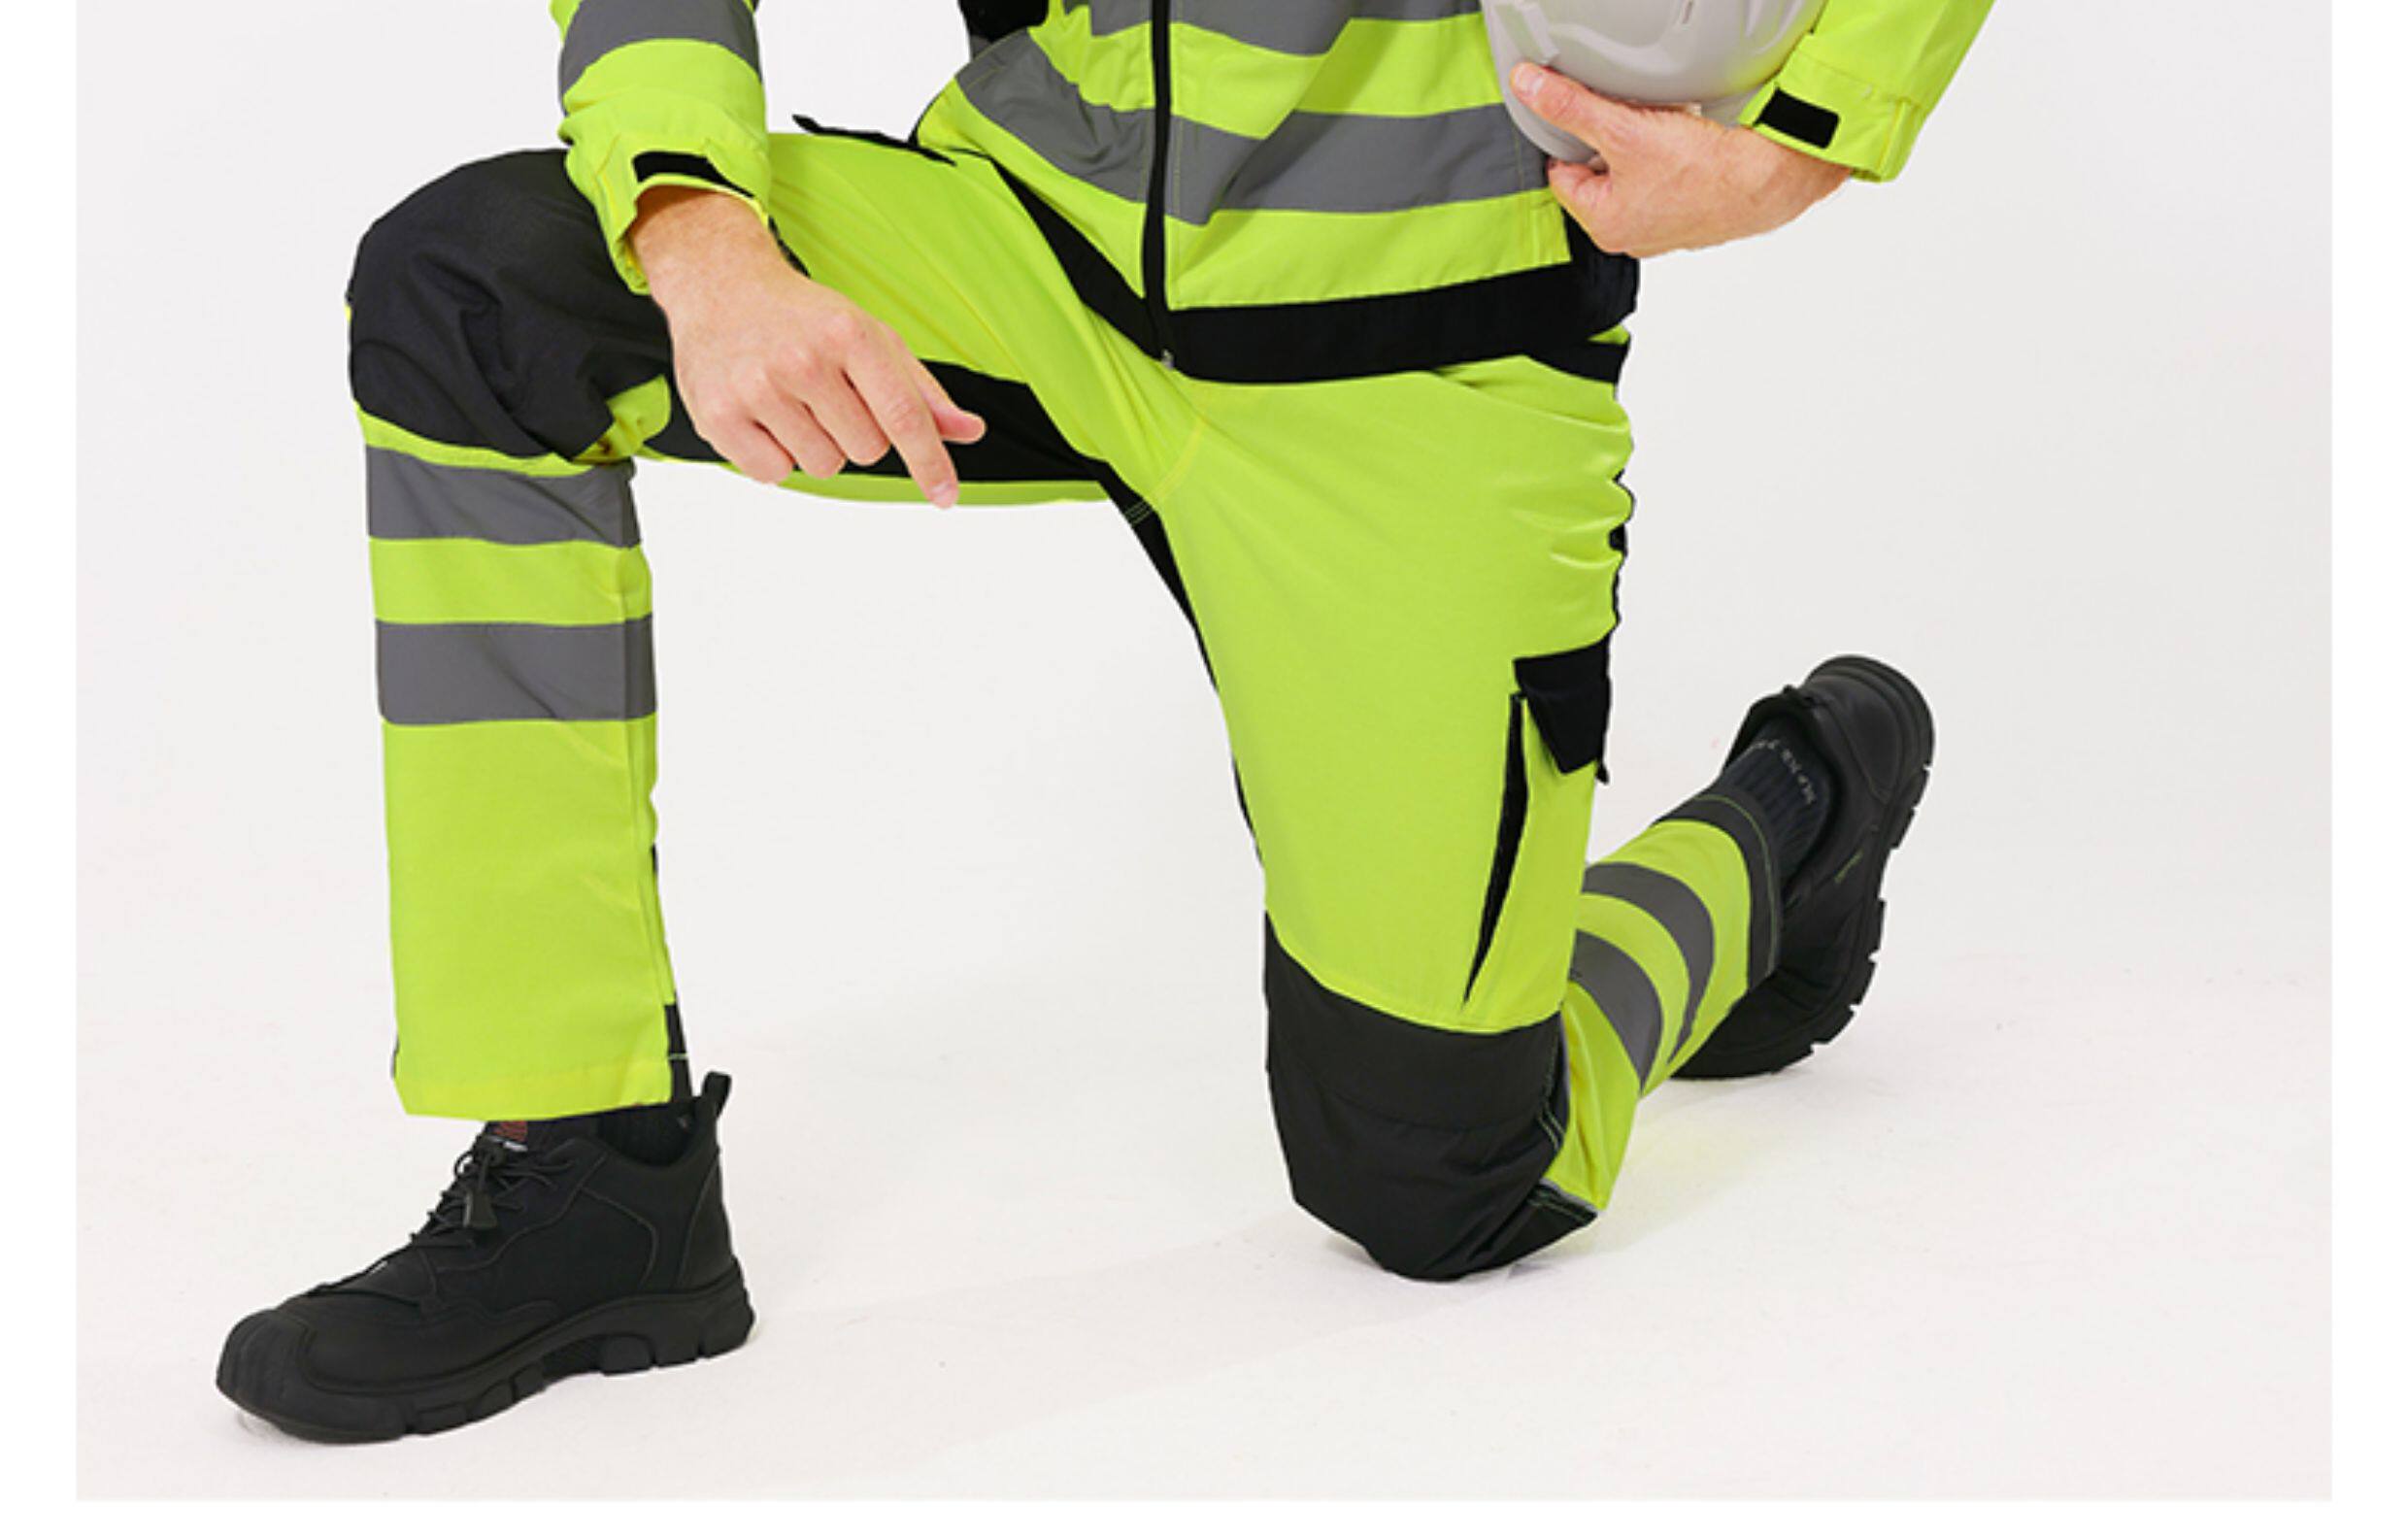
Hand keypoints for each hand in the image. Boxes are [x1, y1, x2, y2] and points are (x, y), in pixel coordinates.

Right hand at [630, 186, 984, 505]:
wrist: (719, 286)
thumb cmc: (802, 317)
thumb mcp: (868, 336)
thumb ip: (919, 390)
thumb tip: (969, 430)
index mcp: (848, 334)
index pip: (903, 416)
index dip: (929, 462)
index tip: (946, 496)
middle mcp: (803, 359)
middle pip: (867, 450)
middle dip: (857, 433)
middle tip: (826, 396)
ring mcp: (757, 388)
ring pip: (823, 466)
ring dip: (816, 445)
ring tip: (792, 402)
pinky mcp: (719, 415)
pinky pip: (775, 474)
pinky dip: (775, 456)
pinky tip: (763, 416)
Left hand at [1509, 63, 1849, 257]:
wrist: (1767, 181)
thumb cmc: (1700, 170)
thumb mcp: (1622, 129)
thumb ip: (1570, 107)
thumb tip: (1527, 87)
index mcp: (1602, 224)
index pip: (1562, 173)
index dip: (1572, 138)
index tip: (1590, 117)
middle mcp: (1628, 236)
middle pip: (1597, 175)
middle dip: (1609, 144)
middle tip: (1631, 122)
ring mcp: (1661, 231)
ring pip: (1632, 178)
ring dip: (1640, 152)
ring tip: (1661, 133)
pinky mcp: (1690, 219)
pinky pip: (1664, 184)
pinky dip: (1669, 163)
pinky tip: (1685, 147)